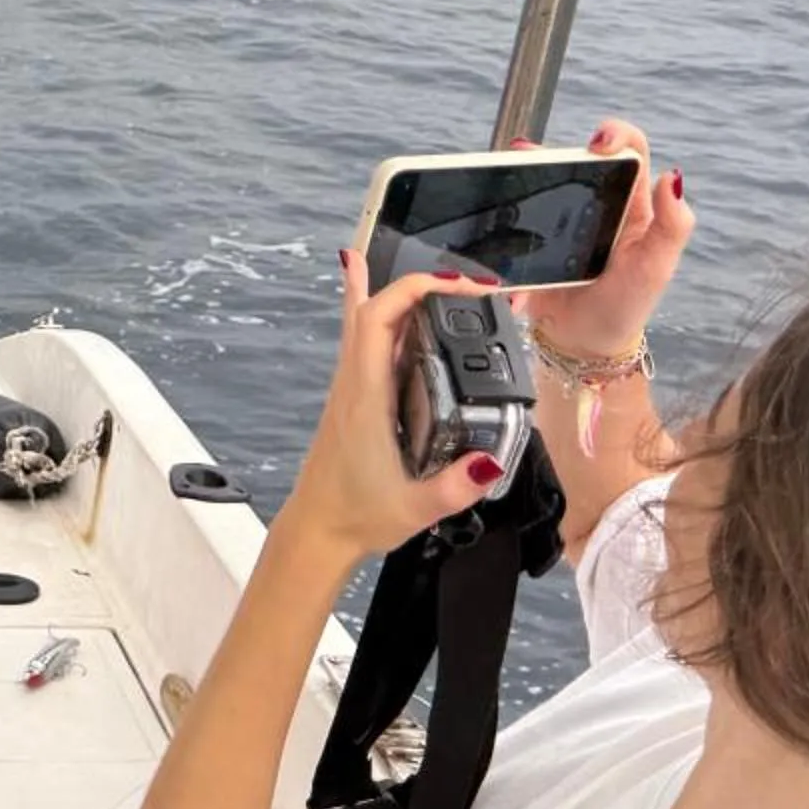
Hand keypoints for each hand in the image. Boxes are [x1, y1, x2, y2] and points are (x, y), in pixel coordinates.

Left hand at [280, 260, 505, 561]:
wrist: (317, 530)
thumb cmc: (355, 515)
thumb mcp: (413, 508)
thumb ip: (454, 488)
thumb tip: (490, 462)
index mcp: (365, 396)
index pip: (379, 319)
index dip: (417, 289)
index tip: (463, 287)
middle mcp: (354, 382)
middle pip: (374, 309)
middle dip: (422, 286)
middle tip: (473, 287)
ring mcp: (352, 388)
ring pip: (366, 322)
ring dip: (401, 295)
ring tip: (441, 278)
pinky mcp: (357, 398)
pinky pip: (366, 343)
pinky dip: (381, 316)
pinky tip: (377, 297)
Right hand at [508, 118, 693, 357]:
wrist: (582, 343)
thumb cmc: (626, 305)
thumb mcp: (655, 268)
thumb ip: (672, 226)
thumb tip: (673, 177)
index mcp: (633, 203)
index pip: (630, 150)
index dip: (614, 135)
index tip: (596, 145)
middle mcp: (598, 202)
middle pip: (575, 157)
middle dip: (552, 152)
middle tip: (530, 157)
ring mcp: (562, 217)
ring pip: (542, 178)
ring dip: (523, 172)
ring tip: (508, 176)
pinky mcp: (533, 234)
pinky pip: (517, 209)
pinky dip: (505, 205)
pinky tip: (499, 206)